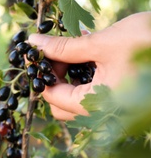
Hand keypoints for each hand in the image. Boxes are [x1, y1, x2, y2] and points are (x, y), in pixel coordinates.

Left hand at [28, 12, 150, 119]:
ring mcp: (115, 111)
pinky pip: (95, 96)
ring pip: (77, 101)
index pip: (52, 97)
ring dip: (70, 77)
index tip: (42, 52)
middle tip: (58, 52)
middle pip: (61, 105)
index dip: (42, 74)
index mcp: (98, 105)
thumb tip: (33, 43)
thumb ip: (65, 47)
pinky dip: (87, 77)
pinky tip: (91, 54)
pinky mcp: (123, 101)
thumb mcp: (103, 42)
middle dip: (54, 78)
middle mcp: (105, 115)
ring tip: (76, 49)